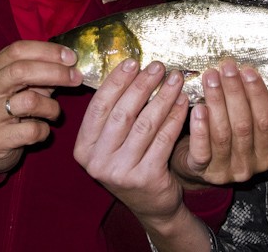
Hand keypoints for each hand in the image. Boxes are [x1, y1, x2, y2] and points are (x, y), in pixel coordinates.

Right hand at [0, 40, 81, 175]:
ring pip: (29, 101)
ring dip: (51, 107)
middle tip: (76, 78)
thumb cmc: (12, 111)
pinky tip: (43, 130)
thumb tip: (71, 61)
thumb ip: (42, 72)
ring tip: (54, 113)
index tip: (72, 57)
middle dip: (55, 72)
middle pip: (21, 70)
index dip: (47, 51)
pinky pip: (31, 130)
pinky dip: (45, 130)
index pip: (18, 50)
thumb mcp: (24, 87)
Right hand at [75, 59, 190, 221]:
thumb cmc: (131, 163)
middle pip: (122, 113)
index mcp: (84, 148)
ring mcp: (120, 172)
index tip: (133, 62)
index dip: (116, 82)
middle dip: (143, 85)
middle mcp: (97, 162)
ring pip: (146, 124)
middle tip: (159, 66)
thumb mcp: (112, 142)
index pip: (98, 107)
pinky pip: (164, 139)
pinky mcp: (146, 178)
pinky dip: (175, 116)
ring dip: (163, 97)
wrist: (151, 205)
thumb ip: (114, 114)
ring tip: (175, 79)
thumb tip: (129, 69)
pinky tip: (184, 102)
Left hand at [171, 58, 267, 186]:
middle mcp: (248, 166)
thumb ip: (245, 107)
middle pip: (243, 125)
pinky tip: (198, 108)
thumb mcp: (238, 125)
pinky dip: (200, 128)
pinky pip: (201, 149)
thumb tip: (243, 72)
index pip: (266, 121)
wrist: (191, 166)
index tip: (248, 70)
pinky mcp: (200, 171)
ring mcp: (224, 171)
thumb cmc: (220, 136)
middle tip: (227, 68)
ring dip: (216, 101)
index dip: (258, 95)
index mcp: (264, 153)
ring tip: (210, 78)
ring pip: (222, 133)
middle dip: (235, 92)